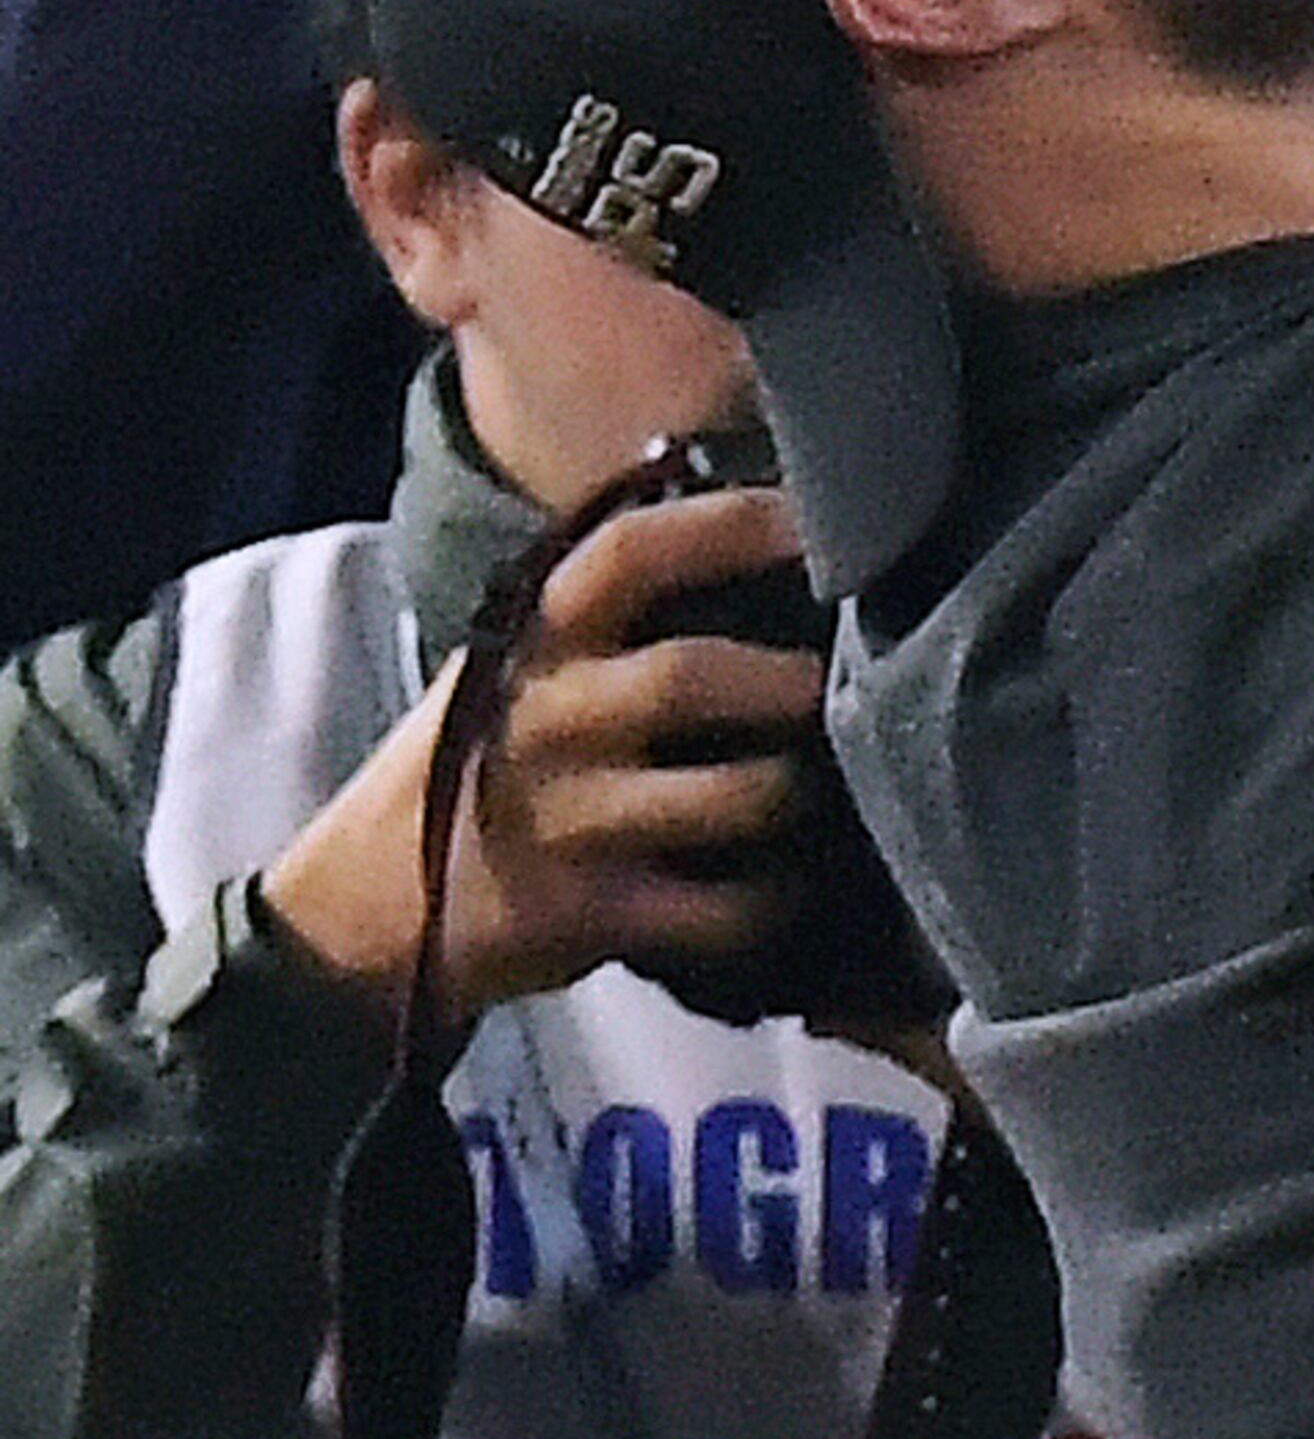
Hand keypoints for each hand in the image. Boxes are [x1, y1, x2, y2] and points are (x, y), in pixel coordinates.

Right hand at [261, 476, 827, 1021]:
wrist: (360, 909)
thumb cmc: (475, 759)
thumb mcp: (515, 662)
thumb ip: (607, 606)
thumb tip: (753, 530)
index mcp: (535, 637)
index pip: (632, 550)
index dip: (732, 526)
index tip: (812, 522)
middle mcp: (548, 717)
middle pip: (685, 677)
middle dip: (779, 681)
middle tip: (828, 682)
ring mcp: (567, 822)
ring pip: (723, 798)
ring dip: (789, 790)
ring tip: (819, 782)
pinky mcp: (584, 916)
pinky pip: (712, 910)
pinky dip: (767, 900)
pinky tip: (788, 884)